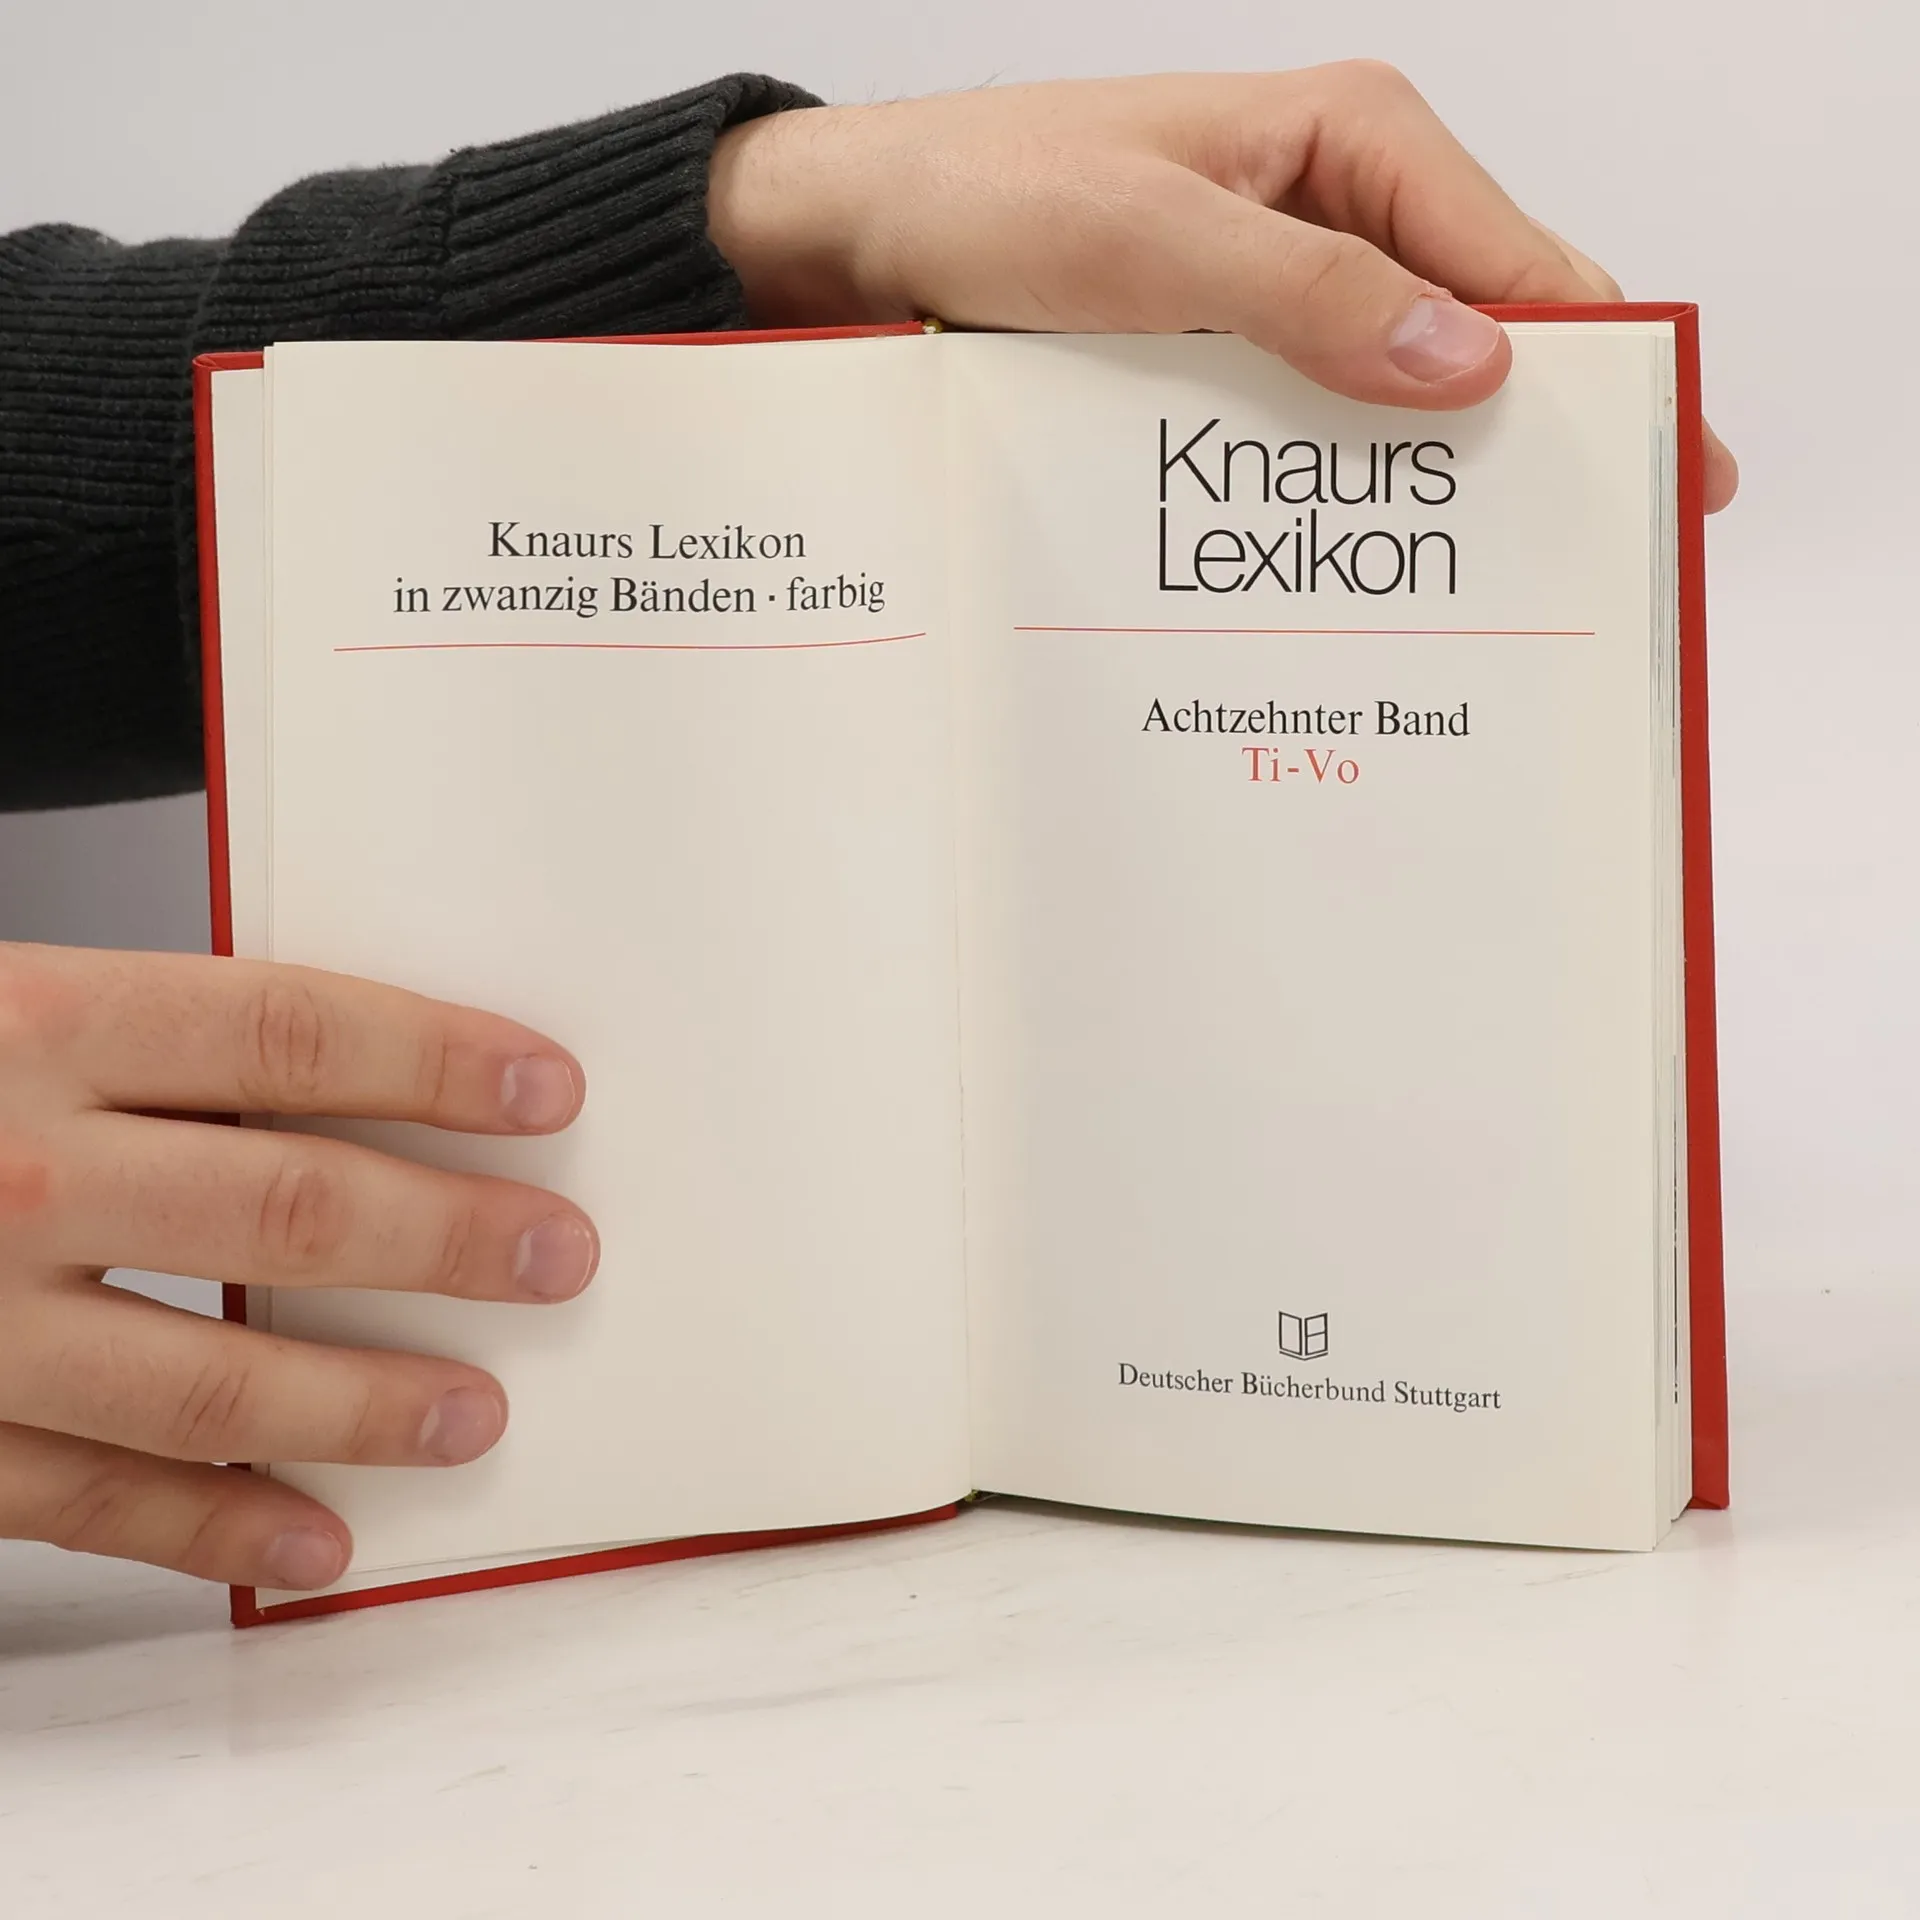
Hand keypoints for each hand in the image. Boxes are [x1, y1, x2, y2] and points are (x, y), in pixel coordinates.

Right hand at [0, 944, 596, 1589]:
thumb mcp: (2, 1009)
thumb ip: (152, 1049)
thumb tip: (352, 1088)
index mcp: (35, 1023)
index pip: (291, 1034)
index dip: (438, 1060)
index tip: (545, 1089)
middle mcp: (9, 1169)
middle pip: (290, 1210)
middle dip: (452, 1239)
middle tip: (558, 1255)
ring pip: (215, 1380)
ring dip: (368, 1405)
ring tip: (477, 1413)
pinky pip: (92, 1504)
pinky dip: (216, 1533)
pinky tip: (317, 1544)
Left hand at [709, 65, 1737, 509]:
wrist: (861, 235)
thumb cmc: (988, 197)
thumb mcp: (1152, 244)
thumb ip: (1311, 299)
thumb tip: (1472, 364)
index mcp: (1355, 141)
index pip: (1523, 264)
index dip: (1605, 373)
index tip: (1667, 477)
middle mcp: (1339, 209)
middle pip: (1481, 335)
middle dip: (1529, 443)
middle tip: (1582, 571)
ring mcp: (1285, 287)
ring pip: (1401, 392)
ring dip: (1429, 479)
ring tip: (1479, 593)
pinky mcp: (1230, 350)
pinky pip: (1316, 418)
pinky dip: (1337, 482)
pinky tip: (1352, 555)